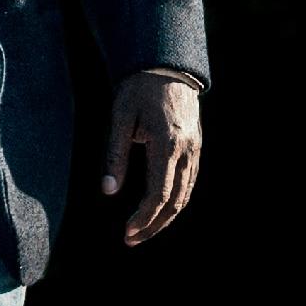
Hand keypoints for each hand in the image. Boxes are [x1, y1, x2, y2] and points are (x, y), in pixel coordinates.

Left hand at [105, 71, 202, 244]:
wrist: (166, 65)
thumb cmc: (138, 89)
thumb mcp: (120, 118)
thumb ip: (115, 156)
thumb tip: (109, 191)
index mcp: (167, 143)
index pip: (158, 194)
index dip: (143, 217)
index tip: (127, 232)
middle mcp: (186, 150)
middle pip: (175, 201)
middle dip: (154, 225)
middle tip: (131, 240)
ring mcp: (195, 149)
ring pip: (185, 195)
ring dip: (166, 217)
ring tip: (143, 230)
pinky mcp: (196, 147)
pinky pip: (189, 182)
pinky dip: (175, 201)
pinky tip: (158, 210)